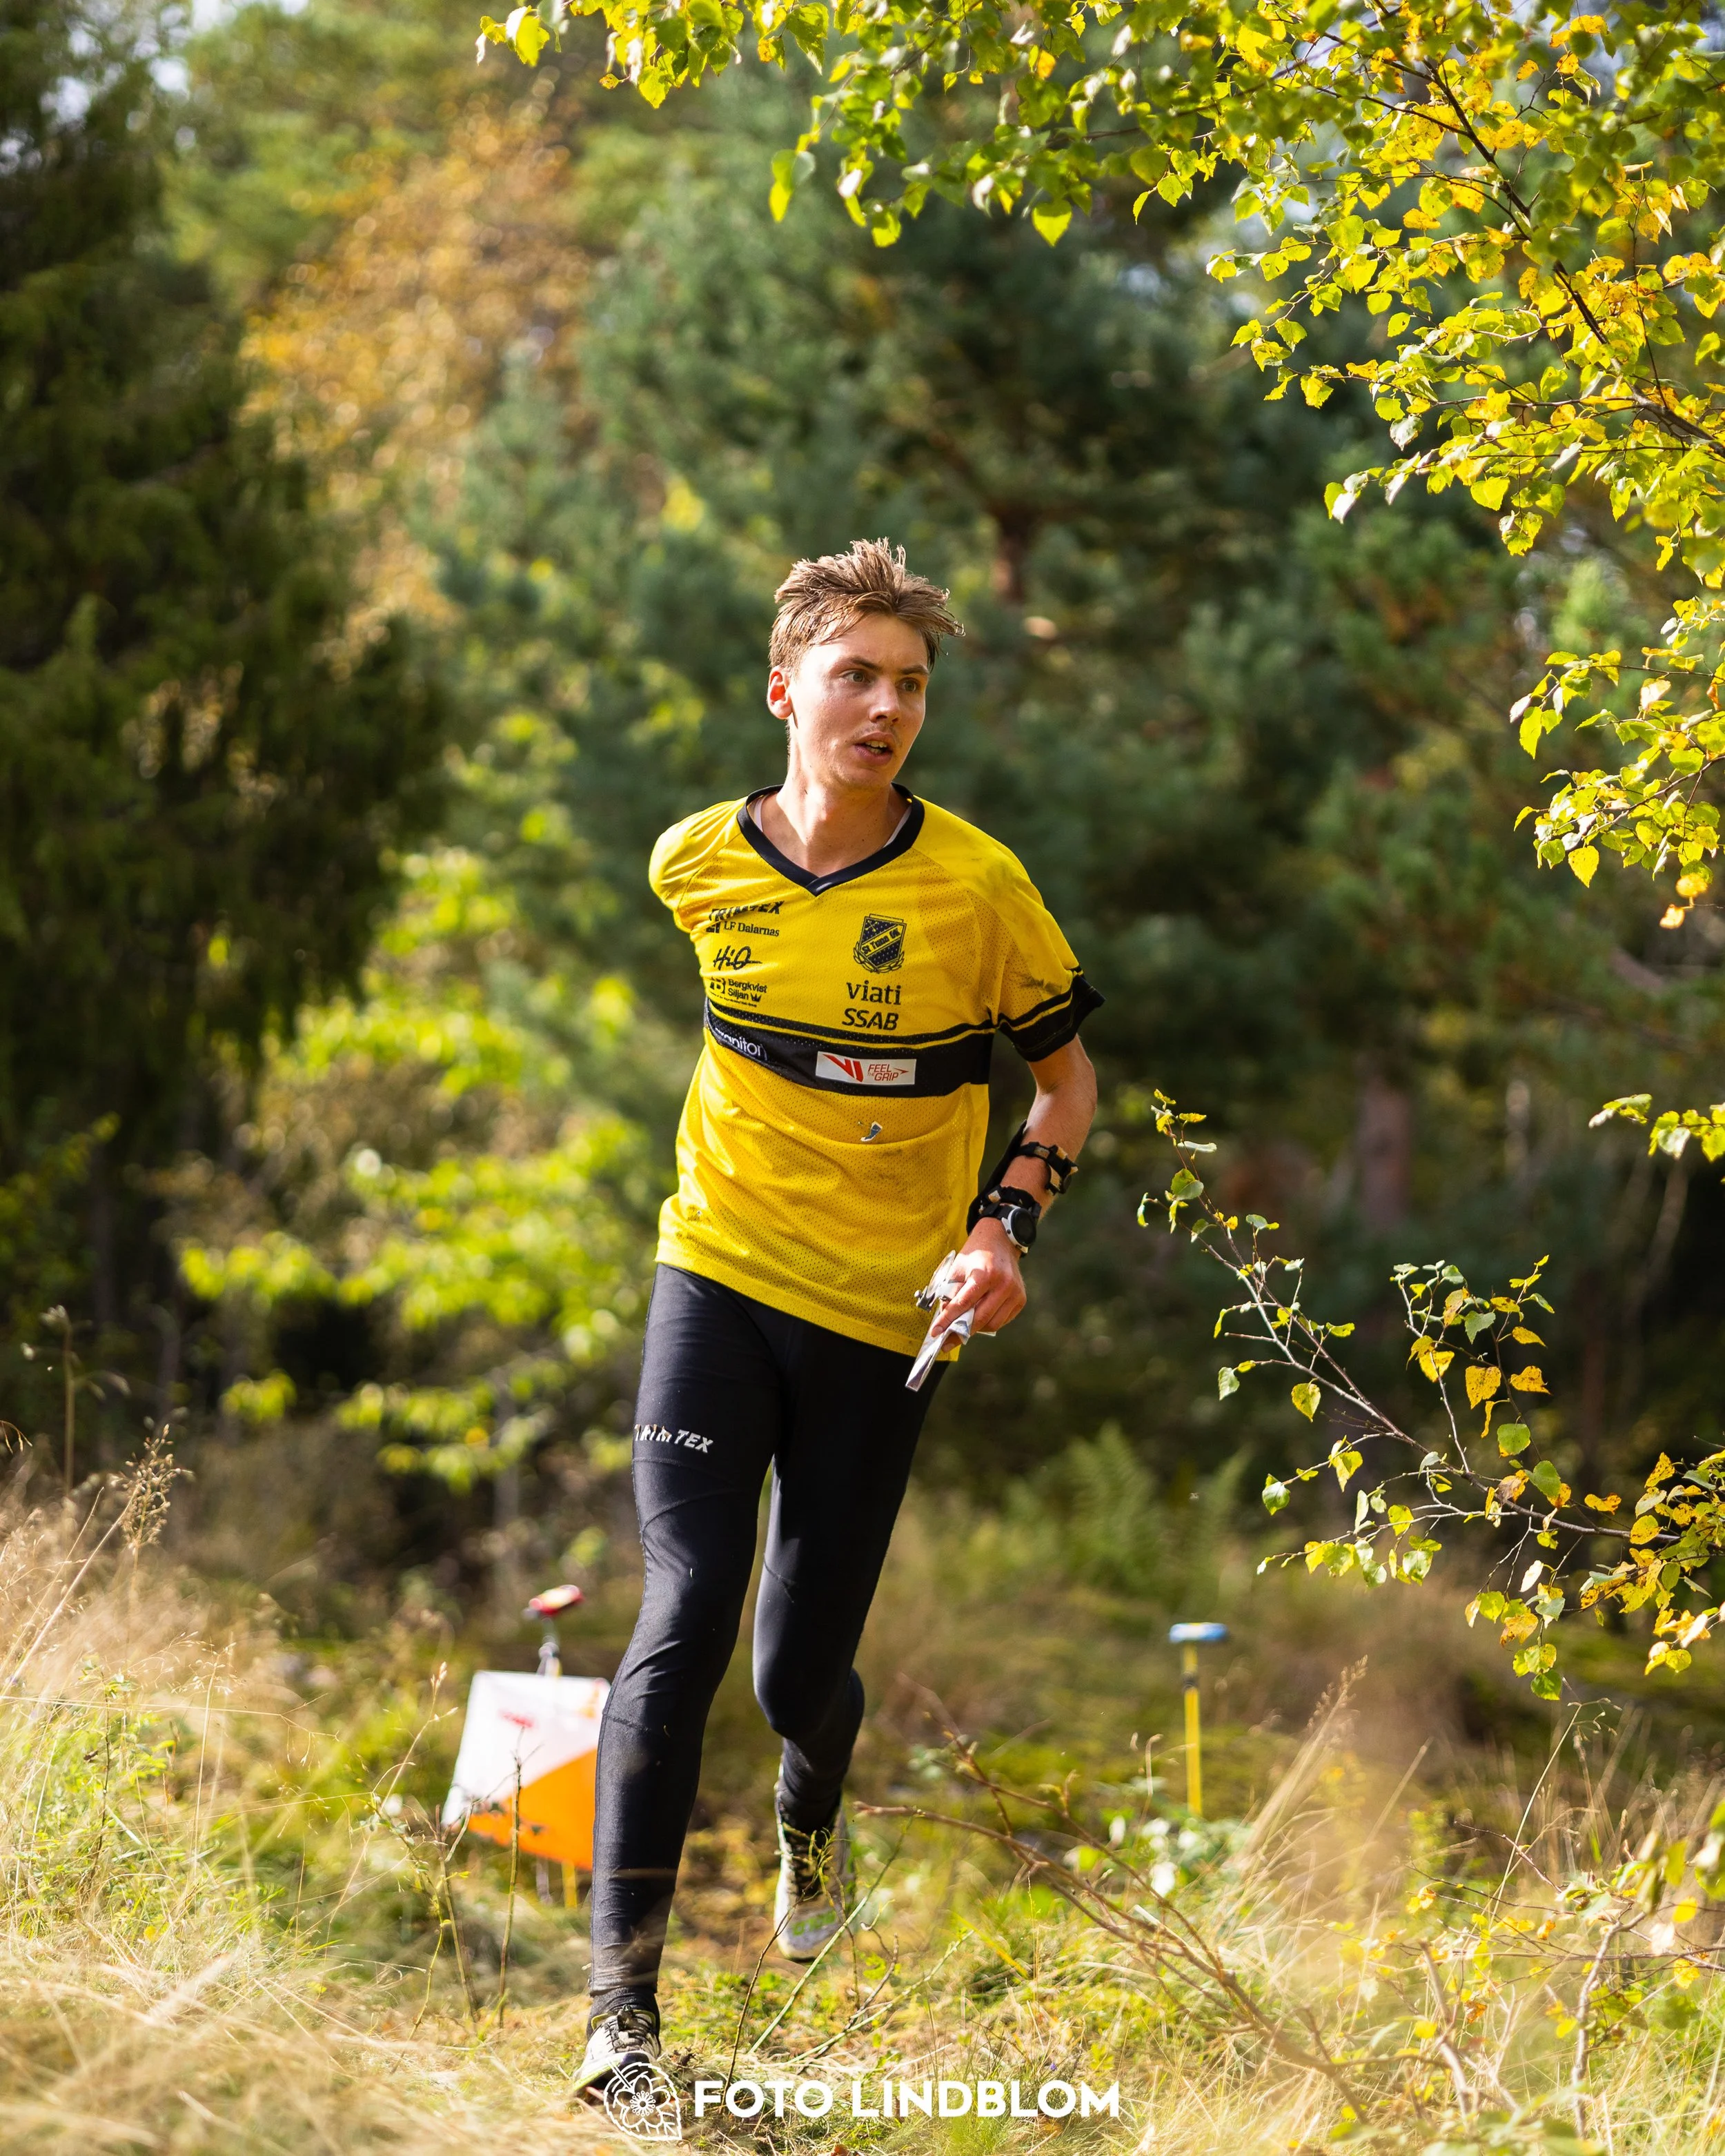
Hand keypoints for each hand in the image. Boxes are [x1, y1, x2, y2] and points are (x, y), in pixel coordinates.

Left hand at [932, 1218, 1026, 1338]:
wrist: (1000, 1240)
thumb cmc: (976, 1254)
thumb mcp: (958, 1268)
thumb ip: (950, 1293)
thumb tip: (945, 1317)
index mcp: (984, 1274)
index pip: (963, 1304)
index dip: (948, 1320)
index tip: (936, 1332)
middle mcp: (1003, 1284)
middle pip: (980, 1318)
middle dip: (961, 1332)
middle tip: (948, 1339)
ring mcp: (1014, 1293)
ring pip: (992, 1324)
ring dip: (976, 1328)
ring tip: (964, 1324)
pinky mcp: (1021, 1299)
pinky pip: (1002, 1320)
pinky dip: (988, 1323)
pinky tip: (979, 1316)